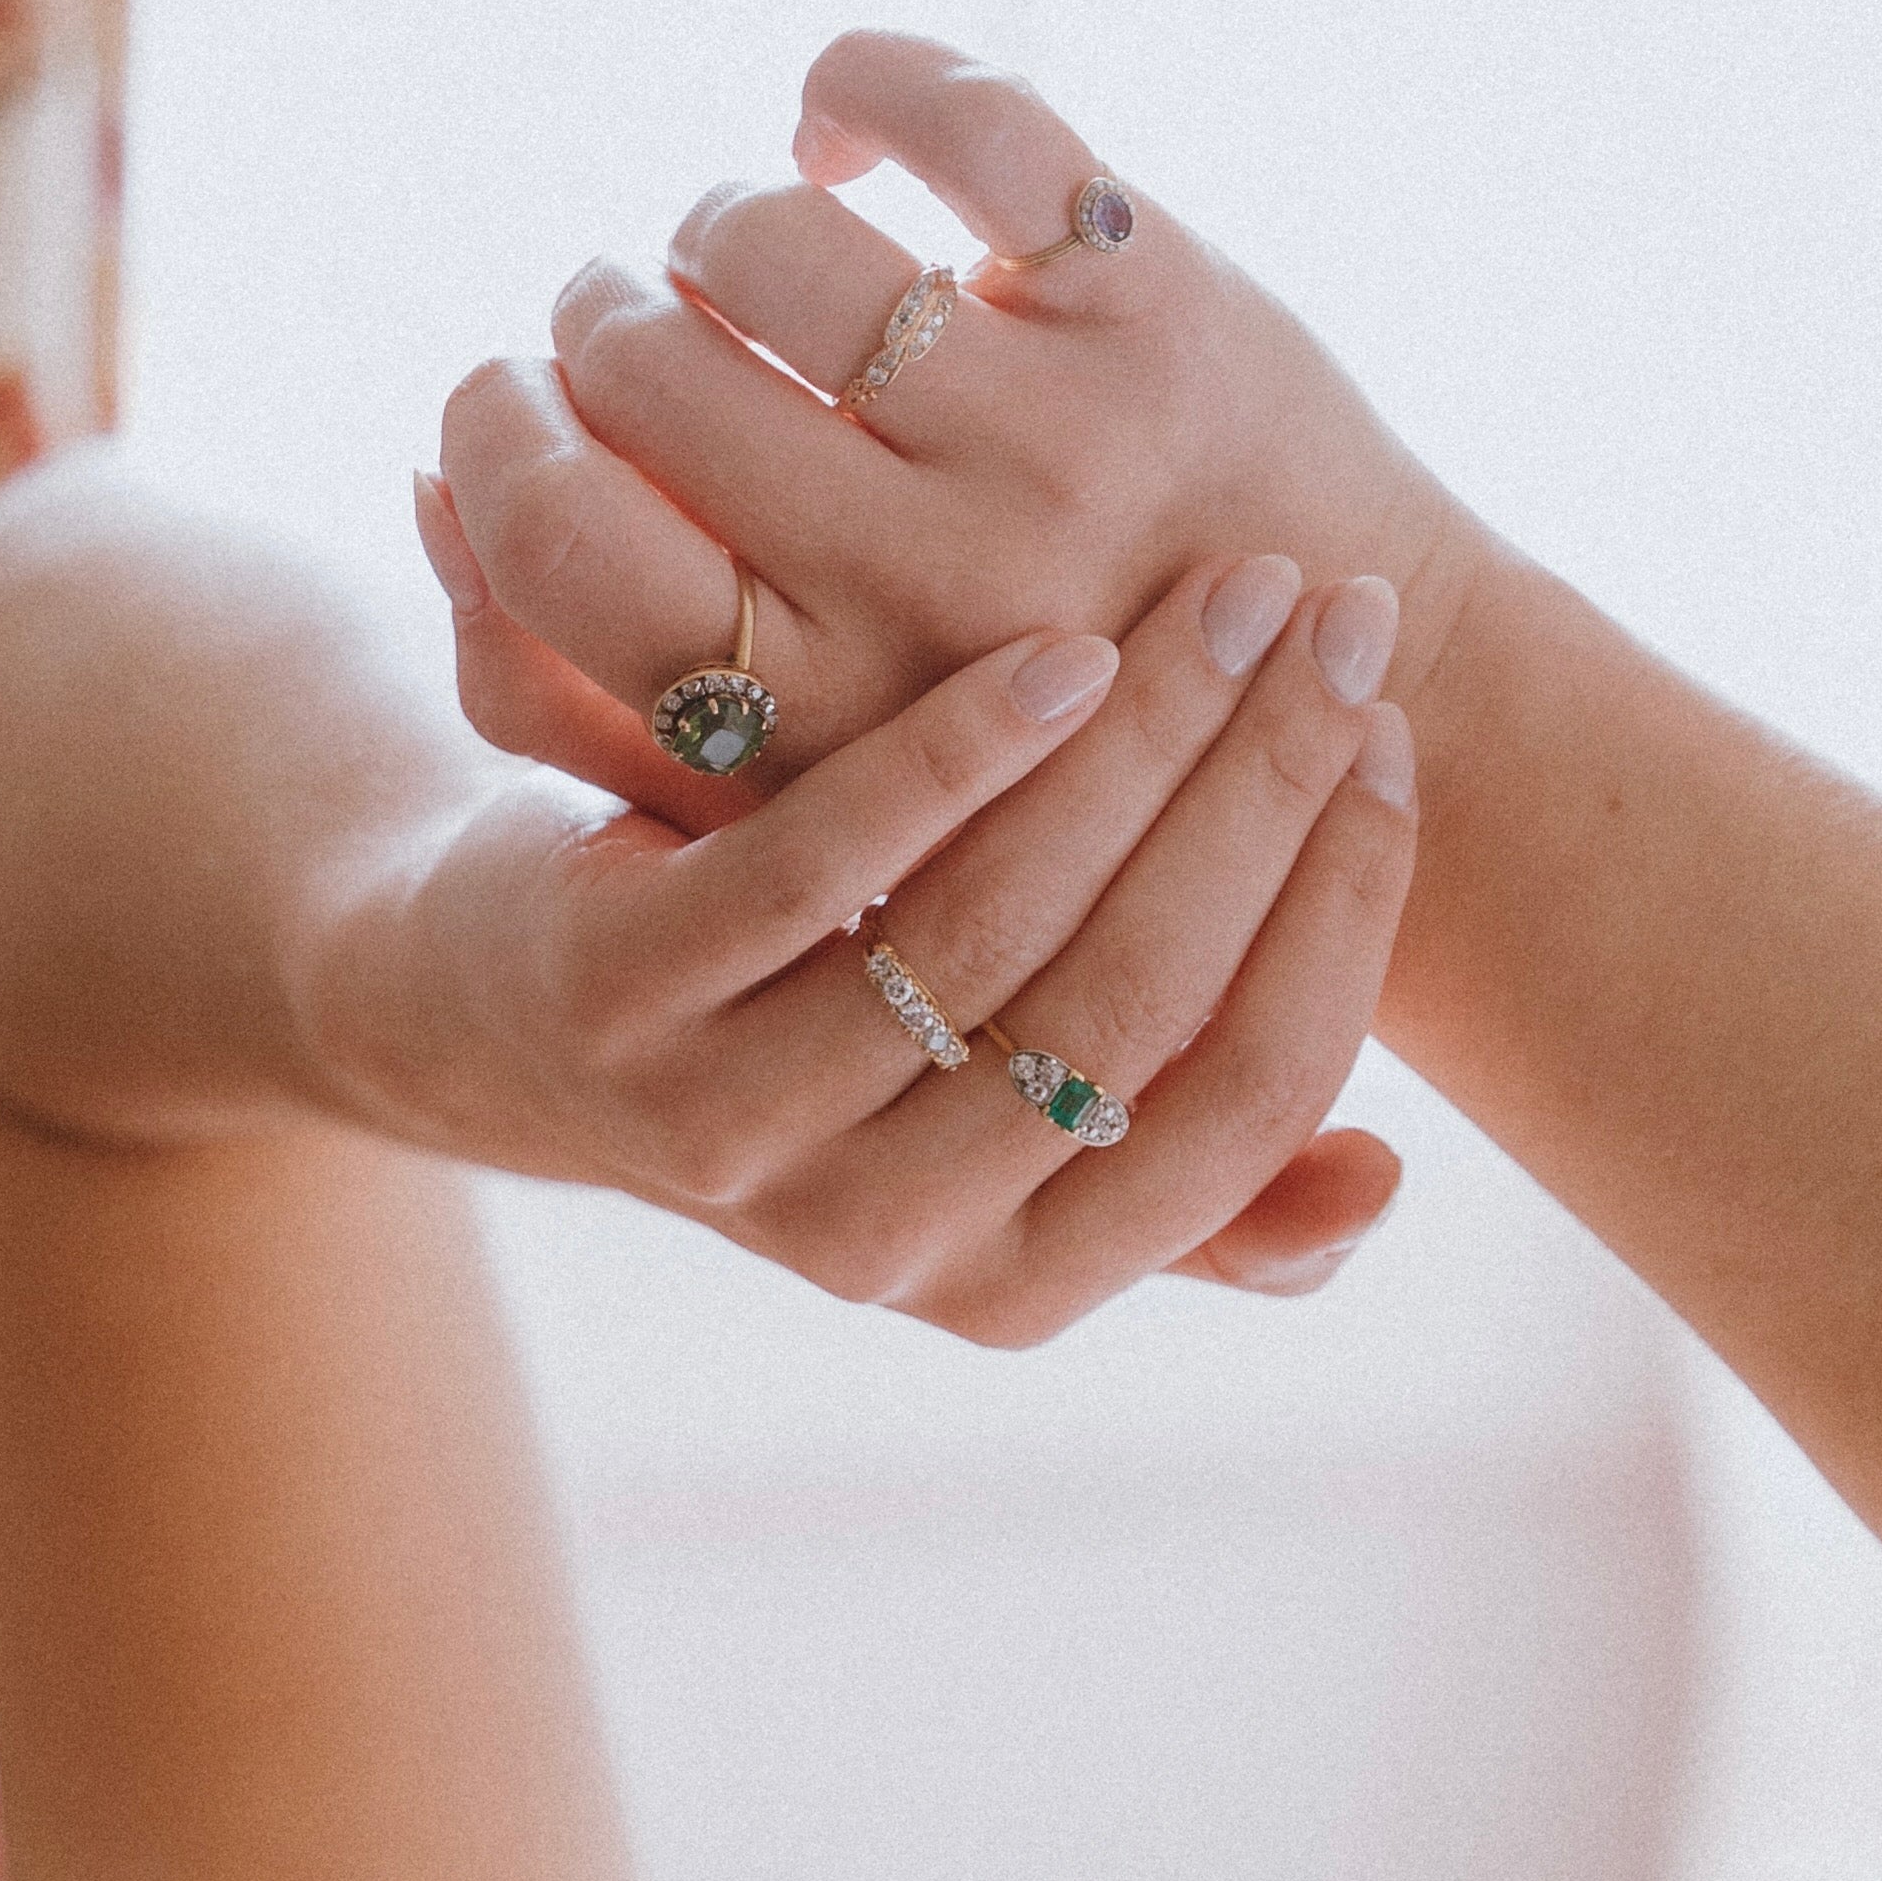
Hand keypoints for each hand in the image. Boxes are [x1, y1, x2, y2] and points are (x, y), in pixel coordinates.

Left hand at [305, 563, 1417, 1342]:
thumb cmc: (802, 1040)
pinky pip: (824, 865)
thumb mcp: (985, 1129)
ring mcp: (733, 1131)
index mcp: (1006, 1286)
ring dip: (1143, 744)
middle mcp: (875, 1247)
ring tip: (1227, 595)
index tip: (1396, 747)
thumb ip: (1174, 1178)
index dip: (1343, 925)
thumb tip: (1382, 1185)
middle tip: (1334, 621)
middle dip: (1267, 791)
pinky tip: (1060, 647)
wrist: (485, 1006)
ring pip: (996, 928)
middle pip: (1133, 1005)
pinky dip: (958, 749)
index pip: (1242, 1113)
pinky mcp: (620, 997)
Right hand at [430, 33, 1502, 796]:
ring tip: (743, 258)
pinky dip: (863, 82)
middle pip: (642, 371)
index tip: (511, 396)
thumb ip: (578, 684)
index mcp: (821, 724)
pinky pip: (950, 108)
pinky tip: (848, 132)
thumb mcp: (779, 777)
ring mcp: (1057, 436)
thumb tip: (425, 476)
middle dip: (599, 317)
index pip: (557, 538)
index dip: (495, 437)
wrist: (1319, 704)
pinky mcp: (1161, 301)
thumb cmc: (1000, 748)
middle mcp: (935, 586)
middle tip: (626, 319)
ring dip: (720, 221)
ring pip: (769, 236)